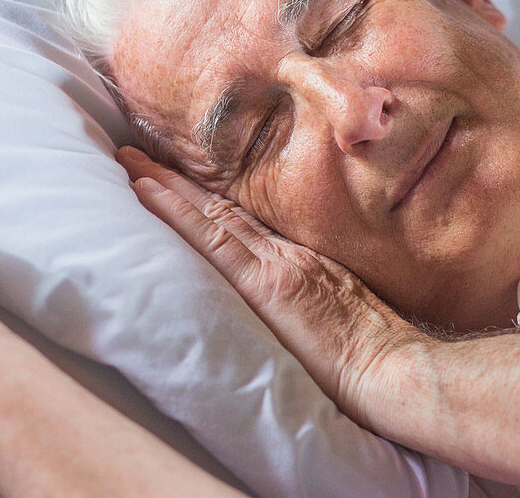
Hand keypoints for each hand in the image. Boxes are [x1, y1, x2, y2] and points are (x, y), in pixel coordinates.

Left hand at [117, 146, 427, 428]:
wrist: (392, 368)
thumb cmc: (377, 357)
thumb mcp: (348, 317)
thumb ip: (316, 301)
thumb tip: (292, 305)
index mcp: (303, 262)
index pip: (244, 221)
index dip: (207, 197)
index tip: (175, 176)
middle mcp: (285, 253)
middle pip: (221, 207)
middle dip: (178, 179)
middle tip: (136, 150)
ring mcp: (274, 264)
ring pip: (208, 212)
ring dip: (164, 184)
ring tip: (128, 159)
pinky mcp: (264, 282)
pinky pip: (209, 238)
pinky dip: (174, 211)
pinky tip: (145, 191)